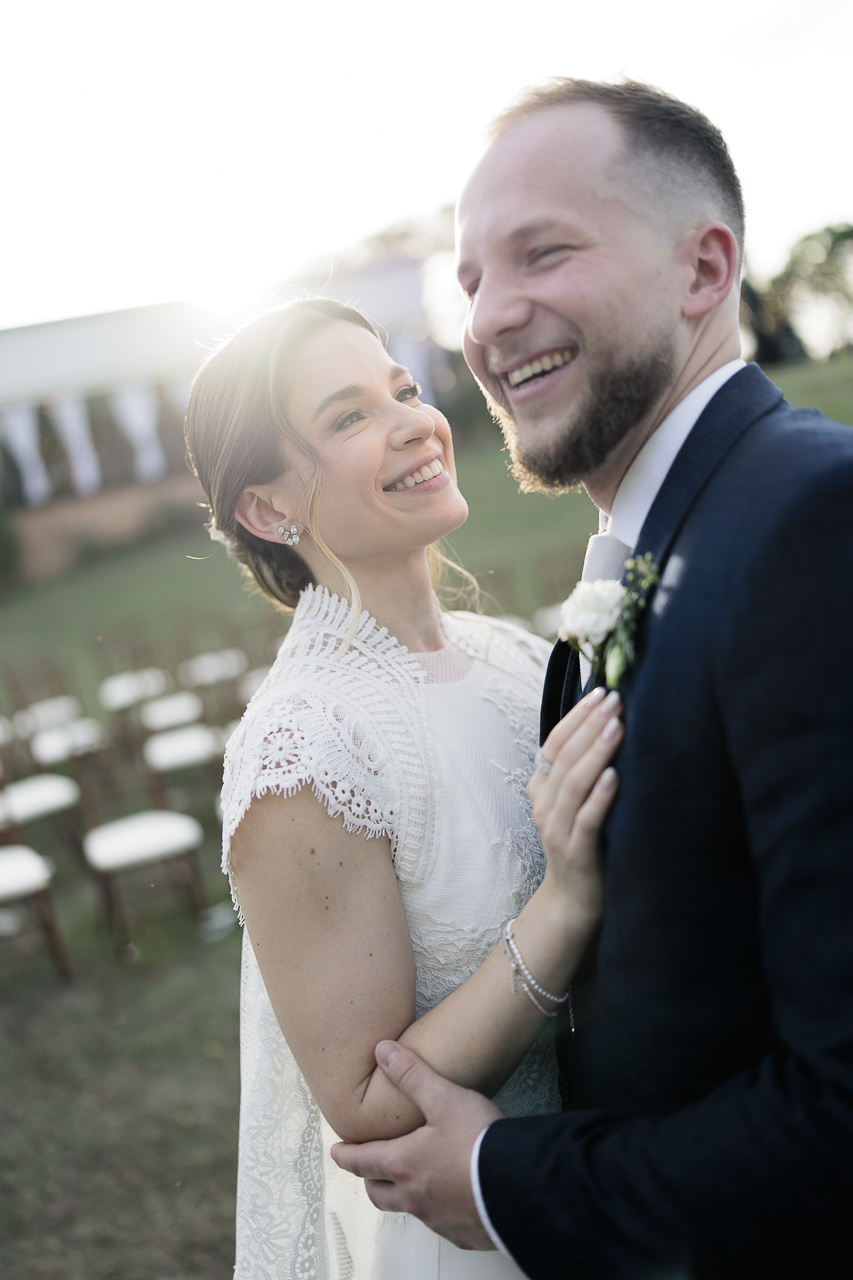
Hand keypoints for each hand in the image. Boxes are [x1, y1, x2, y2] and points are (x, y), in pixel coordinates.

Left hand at [332, 1040, 503, 1249]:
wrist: (523, 1185)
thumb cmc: (481, 1143)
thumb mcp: (444, 1098)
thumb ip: (412, 1074)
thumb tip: (383, 1052)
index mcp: (404, 1165)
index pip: (362, 1161)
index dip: (345, 1154)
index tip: (336, 1151)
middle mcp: (415, 1197)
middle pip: (378, 1193)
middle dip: (369, 1179)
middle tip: (367, 1168)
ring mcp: (438, 1219)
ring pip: (407, 1209)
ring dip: (401, 1195)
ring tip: (408, 1180)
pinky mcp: (463, 1232)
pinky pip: (440, 1224)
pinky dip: (436, 1210)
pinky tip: (449, 1199)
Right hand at [529, 686, 621, 918]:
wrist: (573, 903)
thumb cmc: (583, 846)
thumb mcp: (573, 805)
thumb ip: (579, 773)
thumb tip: (608, 729)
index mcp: (542, 791)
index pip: (552, 745)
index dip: (574, 718)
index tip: (600, 693)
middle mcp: (545, 807)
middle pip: (564, 758)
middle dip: (590, 725)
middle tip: (614, 700)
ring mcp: (558, 830)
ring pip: (573, 784)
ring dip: (596, 752)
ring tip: (617, 726)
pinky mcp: (577, 853)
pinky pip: (586, 820)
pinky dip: (600, 796)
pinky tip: (615, 776)